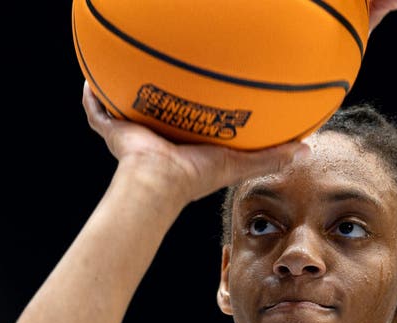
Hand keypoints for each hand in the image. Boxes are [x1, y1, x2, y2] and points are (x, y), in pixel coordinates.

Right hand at [81, 82, 308, 203]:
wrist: (158, 180)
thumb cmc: (195, 176)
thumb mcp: (238, 163)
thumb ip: (272, 156)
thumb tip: (308, 148)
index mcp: (182, 143)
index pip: (189, 121)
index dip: (193, 108)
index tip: (200, 92)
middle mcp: (156, 135)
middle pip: (154, 109)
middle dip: (155, 94)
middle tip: (162, 76)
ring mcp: (133, 131)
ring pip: (123, 107)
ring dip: (123, 90)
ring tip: (124, 67)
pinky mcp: (114, 129)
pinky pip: (97, 109)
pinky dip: (91, 95)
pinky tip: (89, 77)